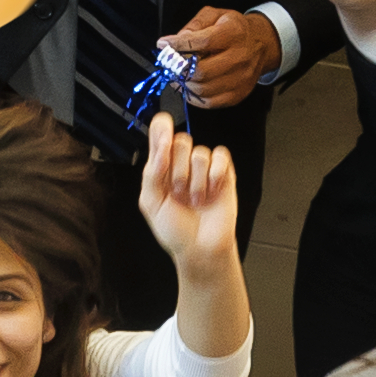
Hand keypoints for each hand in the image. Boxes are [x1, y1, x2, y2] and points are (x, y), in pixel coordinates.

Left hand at [137, 114, 238, 272]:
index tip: (162, 135)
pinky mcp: (224, 172)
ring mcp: (203, 167)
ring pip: (199, 152)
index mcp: (161, 166)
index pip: (159, 133)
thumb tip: (161, 147)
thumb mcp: (151, 203)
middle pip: (180, 141)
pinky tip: (212, 192)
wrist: (200, 248)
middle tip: (178, 192)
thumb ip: (151, 173)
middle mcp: (182, 163)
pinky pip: (221, 156)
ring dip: (196, 181)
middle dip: (178, 170)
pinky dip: (215, 175)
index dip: (161, 128)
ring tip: (195, 200)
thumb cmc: (174, 229)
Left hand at [159, 7, 281, 108]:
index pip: (203, 42)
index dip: (179, 45)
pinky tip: (188, 86)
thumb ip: (194, 25)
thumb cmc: (234, 29)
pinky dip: (193, 96)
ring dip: (184, 84)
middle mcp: (240, 57)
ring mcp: (240, 78)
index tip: (165, 44)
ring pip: (203, 89)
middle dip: (179, 69)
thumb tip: (175, 41)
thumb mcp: (215, 15)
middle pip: (201, 70)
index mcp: (234, 33)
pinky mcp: (238, 94)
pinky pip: (210, 102)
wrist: (260, 44)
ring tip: (177, 75)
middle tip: (170, 64)